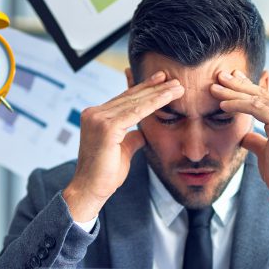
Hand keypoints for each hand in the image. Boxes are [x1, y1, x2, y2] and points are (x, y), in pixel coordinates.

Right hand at [63, 72, 183, 220]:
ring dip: (159, 93)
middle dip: (154, 87)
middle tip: (173, 78)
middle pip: (130, 97)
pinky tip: (167, 97)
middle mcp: (94, 113)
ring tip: (177, 87)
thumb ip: (131, 137)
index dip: (143, 89)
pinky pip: (136, 112)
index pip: (124, 100)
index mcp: (95, 116)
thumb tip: (141, 131)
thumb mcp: (122, 150)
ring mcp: (98, 118)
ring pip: (135, 102)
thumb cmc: (105, 174)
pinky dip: (153, 103)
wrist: (91, 190)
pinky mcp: (106, 127)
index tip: (160, 81)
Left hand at [210, 70, 268, 215]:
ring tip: (215, 89)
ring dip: (233, 93)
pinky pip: (255, 108)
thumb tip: (245, 135)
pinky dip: (237, 105)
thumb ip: (258, 138)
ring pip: (257, 99)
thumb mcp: (267, 150)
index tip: (232, 80)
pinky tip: (222, 105)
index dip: (249, 87)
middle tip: (220, 76)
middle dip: (238, 85)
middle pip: (263, 94)